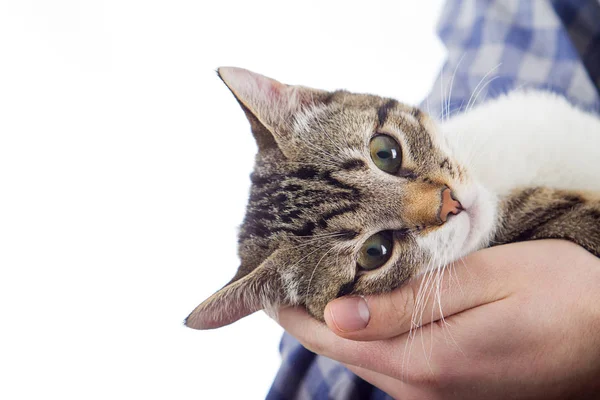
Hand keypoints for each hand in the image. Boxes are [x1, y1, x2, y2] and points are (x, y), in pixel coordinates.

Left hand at [276, 240, 599, 398]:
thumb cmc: (561, 297)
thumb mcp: (487, 283)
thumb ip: (410, 303)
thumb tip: (337, 315)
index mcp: (425, 361)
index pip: (331, 337)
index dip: (291, 309)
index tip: (262, 280)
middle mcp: (420, 388)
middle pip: (338, 349)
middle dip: (303, 313)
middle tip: (279, 271)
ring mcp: (432, 393)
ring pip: (359, 355)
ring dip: (330, 321)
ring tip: (309, 278)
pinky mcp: (445, 386)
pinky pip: (385, 359)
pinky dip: (362, 331)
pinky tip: (358, 304)